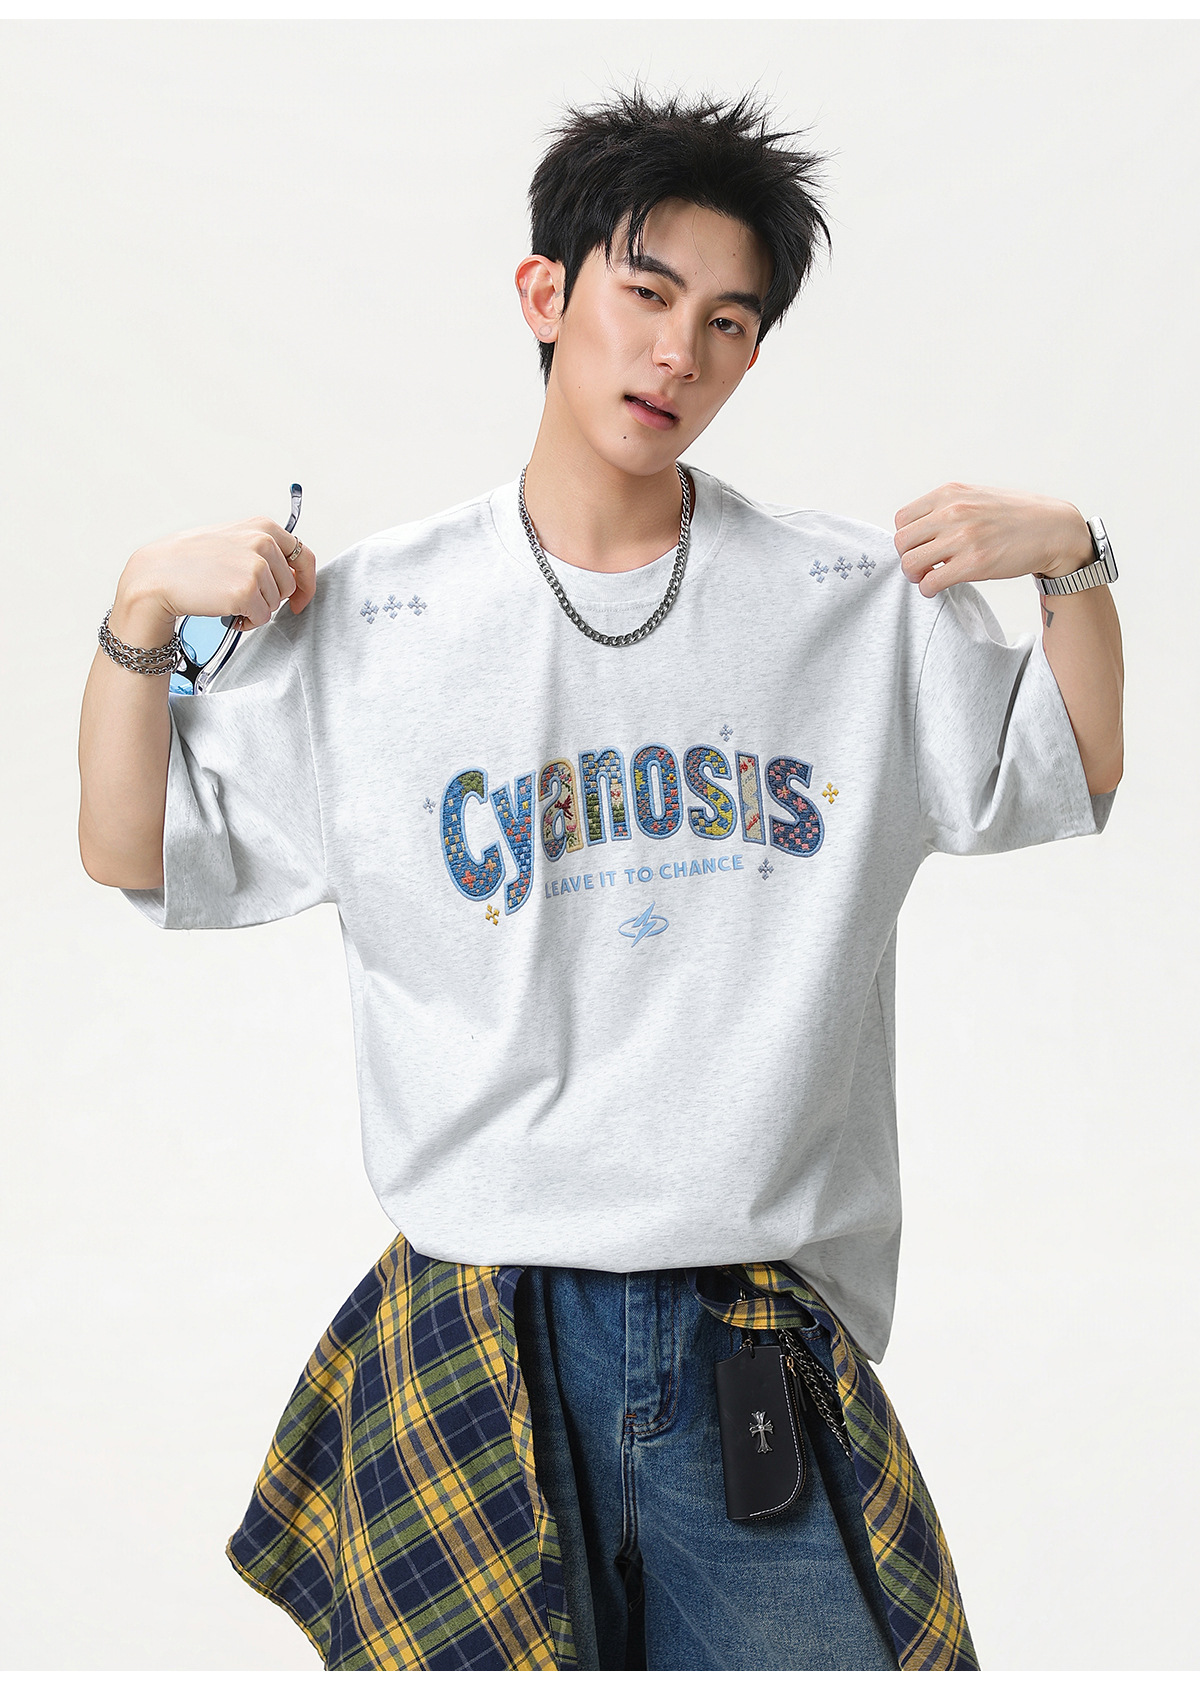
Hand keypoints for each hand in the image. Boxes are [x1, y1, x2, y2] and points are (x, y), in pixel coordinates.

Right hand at [111, 516, 316, 645]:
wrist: (157, 575)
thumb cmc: (189, 560)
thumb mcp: (231, 539)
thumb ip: (262, 549)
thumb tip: (293, 571)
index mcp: (263, 527)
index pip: (304, 556)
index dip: (307, 582)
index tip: (301, 598)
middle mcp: (263, 542)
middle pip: (290, 585)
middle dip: (271, 597)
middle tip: (242, 597)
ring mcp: (256, 567)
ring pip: (275, 603)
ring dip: (256, 609)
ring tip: (227, 599)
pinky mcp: (246, 592)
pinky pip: (262, 618)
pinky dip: (247, 621)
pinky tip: (226, 611)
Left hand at [893, 482, 1092, 598]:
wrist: (1053, 529)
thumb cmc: (1015, 516)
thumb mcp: (976, 497)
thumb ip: (947, 508)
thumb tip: (919, 530)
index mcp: (950, 494)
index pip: (902, 519)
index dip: (907, 538)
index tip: (919, 547)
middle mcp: (953, 512)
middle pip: (902, 542)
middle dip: (907, 558)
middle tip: (921, 566)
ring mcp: (963, 538)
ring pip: (910, 564)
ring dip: (915, 576)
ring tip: (928, 577)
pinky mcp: (973, 564)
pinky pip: (930, 582)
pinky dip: (928, 589)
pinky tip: (937, 588)